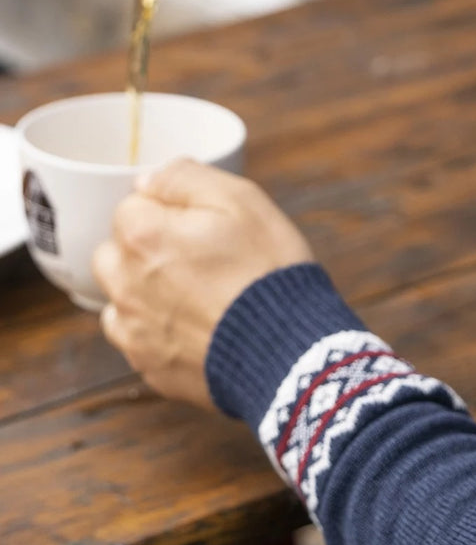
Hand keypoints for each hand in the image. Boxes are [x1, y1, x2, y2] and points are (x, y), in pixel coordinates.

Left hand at [93, 159, 312, 408]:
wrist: (289, 350)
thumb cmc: (269, 271)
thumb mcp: (243, 200)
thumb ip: (186, 178)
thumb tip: (148, 180)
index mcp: (142, 236)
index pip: (132, 206)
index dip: (171, 210)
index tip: (205, 225)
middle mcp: (124, 283)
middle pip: (116, 253)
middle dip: (146, 250)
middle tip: (198, 258)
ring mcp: (135, 330)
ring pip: (121, 298)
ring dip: (147, 292)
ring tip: (198, 297)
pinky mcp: (150, 366)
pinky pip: (140, 340)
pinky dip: (160, 332)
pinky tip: (198, 328)